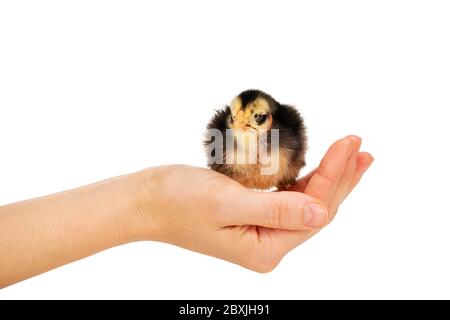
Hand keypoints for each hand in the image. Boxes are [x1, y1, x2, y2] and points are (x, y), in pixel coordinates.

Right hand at [134, 136, 372, 271]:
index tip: (349, 144)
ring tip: (350, 154)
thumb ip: (275, 210)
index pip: (312, 211)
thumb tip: (321, 213)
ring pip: (306, 201)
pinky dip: (306, 178)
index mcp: (264, 248)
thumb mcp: (225, 204)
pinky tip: (319, 166)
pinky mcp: (253, 214)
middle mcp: (267, 243)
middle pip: (316, 208)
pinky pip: (289, 196)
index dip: (335, 176)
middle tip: (361, 146)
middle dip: (340, 176)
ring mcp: (261, 229)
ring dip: (328, 176)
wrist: (147, 201)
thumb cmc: (177, 201)